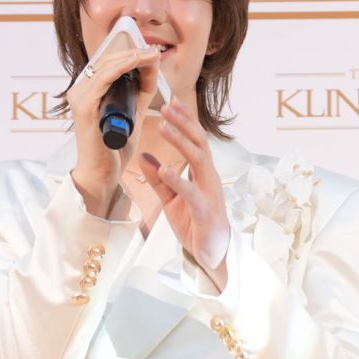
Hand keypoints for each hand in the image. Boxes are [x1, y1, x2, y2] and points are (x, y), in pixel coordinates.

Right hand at [65, 28, 160, 214]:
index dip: (129, 55)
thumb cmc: (115, 149)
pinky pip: (103, 79)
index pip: (108, 65)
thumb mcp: (131, 114)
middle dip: (133, 53)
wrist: (103, 175)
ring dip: (131, 57)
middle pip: (107, 62)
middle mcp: (80, 92)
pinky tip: (137, 61)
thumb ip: (138, 94)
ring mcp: (80, 98)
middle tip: (154, 50)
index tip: (151, 52)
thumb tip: (151, 72)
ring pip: (106, 66)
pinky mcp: (84, 107)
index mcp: (88, 93)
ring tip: (151, 54)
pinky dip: (122, 67)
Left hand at [137, 82, 232, 288]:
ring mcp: (209, 194)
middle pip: (199, 144)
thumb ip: (160, 179)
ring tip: (164, 126)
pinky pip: (191, 192)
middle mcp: (209, 179)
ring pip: (198, 160)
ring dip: (181, 142)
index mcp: (202, 175)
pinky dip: (178, 179)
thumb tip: (146, 156)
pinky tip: (164, 169)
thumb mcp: (171, 199)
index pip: (195, 142)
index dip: (184, 121)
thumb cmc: (196, 226)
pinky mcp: (205, 212)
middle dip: (183, 123)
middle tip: (166, 105)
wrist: (212, 255)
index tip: (171, 102)